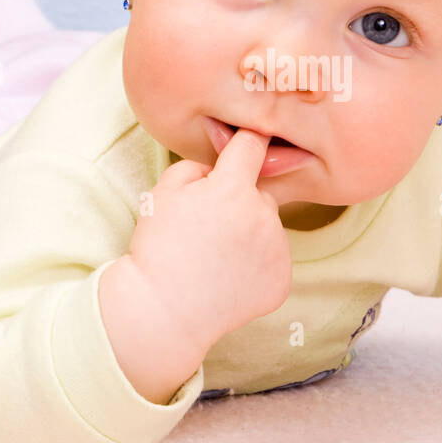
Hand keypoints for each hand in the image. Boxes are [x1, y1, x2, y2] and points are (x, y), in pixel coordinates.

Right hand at [127, 129, 293, 346]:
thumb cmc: (159, 248)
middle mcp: (264, 217)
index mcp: (233, 190)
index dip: (250, 137)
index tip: (255, 132)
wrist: (163, 310)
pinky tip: (229, 277)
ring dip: (251, 234)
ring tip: (216, 257)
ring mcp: (278, 252)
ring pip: (268, 227)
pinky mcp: (282, 281)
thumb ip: (198, 165)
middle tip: (209, 229)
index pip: (253, 146)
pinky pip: (274, 259)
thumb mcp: (163, 192)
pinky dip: (257, 265)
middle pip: (260, 194)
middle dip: (240, 202)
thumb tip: (221, 166)